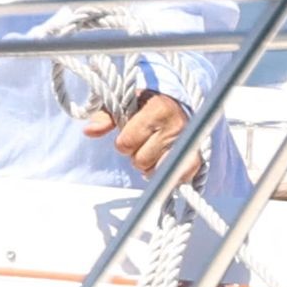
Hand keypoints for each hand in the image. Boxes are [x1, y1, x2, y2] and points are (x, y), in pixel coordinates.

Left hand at [84, 89, 202, 182]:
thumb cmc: (147, 107)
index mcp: (158, 108)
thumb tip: (89, 131)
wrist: (179, 107)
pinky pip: (173, 181)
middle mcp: (177, 126)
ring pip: (154, 173)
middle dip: (137, 153)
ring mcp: (189, 145)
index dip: (124, 140)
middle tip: (145, 141)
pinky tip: (165, 161)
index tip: (131, 132)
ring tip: (155, 149)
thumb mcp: (125, 105)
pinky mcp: (196, 162)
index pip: (127, 142)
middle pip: (140, 161)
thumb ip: (105, 117)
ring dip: (150, 165)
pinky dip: (166, 176)